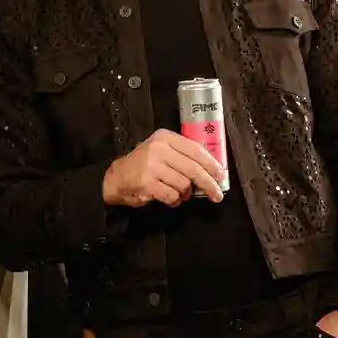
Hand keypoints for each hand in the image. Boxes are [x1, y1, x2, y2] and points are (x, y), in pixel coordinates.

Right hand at [102, 128, 224, 208]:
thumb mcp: (161, 150)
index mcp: (165, 138)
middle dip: (208, 184)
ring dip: (185, 193)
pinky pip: (172, 195)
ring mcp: (152, 167)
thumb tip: (211, 170)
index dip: (211, 163)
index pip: (195, 149)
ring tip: (180, 193)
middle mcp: (159, 149)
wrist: (116, 177)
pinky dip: (175, 200)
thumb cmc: (143, 165)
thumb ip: (182, 155)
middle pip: (193, 169)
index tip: (220, 174)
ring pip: (184, 184)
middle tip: (217, 194)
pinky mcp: (147, 183)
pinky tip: (171, 198)